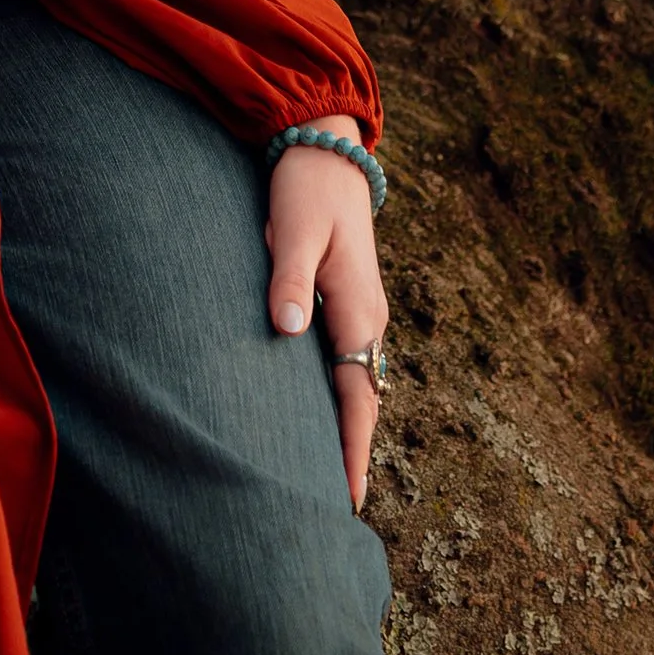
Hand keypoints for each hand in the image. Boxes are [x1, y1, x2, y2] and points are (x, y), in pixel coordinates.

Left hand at [266, 142, 387, 511]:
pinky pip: (345, 363)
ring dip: (347, 429)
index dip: (351, 449)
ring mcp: (358, 310)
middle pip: (361, 401)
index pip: (356, 396)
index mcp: (357, 309)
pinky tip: (319, 417)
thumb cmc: (306, 188)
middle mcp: (365, 317)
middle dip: (352, 453)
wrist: (325, 145)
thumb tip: (288, 329)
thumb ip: (288, 279)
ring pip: (354, 384)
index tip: (347, 498)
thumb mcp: (293, 230)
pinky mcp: (343, 300)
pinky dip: (338, 399)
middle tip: (339, 508)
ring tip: (331, 478)